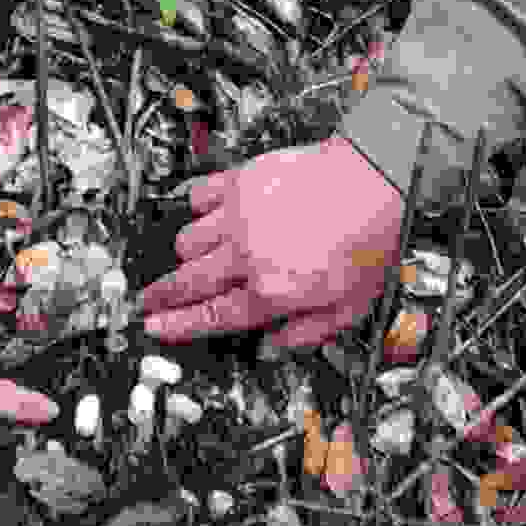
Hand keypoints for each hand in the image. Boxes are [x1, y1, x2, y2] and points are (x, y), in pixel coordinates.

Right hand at [136, 139, 406, 352]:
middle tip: (147, 301)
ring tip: (195, 259)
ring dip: (188, 255)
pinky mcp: (241, 180)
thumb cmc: (370, 241)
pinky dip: (198, 209)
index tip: (155, 327)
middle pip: (191, 281)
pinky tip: (208, 214)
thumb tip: (274, 346)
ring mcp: (239, 215)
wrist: (377, 180)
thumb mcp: (351, 307)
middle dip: (164, 295)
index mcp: (272, 290)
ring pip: (189, 240)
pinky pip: (200, 197)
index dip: (179, 325)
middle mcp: (248, 255)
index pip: (215, 316)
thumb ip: (306, 332)